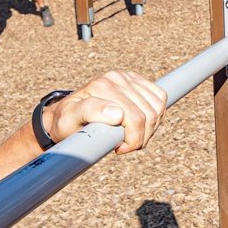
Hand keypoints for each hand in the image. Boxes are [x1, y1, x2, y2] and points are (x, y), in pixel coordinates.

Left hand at [45, 70, 166, 152]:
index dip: (133, 140)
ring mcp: (127, 77)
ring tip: (131, 137)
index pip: (135, 118)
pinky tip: (140, 124)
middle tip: (125, 146)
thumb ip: (90, 112)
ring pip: (157, 109)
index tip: (119, 149)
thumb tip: (118, 114)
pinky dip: (156, 116)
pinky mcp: (136, 80)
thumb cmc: (67, 122)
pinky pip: (160, 98)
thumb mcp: (69, 120)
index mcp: (102, 86)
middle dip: (141, 137)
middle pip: (149, 115)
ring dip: (149, 129)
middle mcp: (116, 78)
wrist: (66, 114)